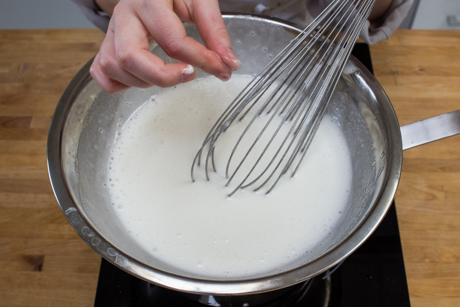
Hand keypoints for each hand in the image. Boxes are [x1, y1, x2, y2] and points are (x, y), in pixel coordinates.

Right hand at [91, 0, 240, 93]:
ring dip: (144, 81)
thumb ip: (215, 31)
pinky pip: (102, 73)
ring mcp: (111, 31)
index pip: (173, 40)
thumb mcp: (199, 0)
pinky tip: (143, 78)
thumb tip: (229, 63)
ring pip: (114, 67)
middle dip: (163, 76)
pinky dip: (121, 84)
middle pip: (130, 57)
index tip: (222, 69)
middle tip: (189, 75)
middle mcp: (124, 16)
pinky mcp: (106, 44)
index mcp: (148, 1)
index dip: (201, 60)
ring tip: (168, 73)